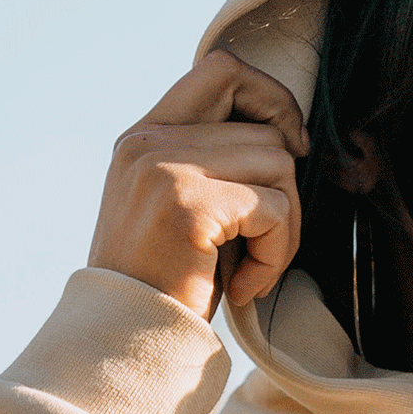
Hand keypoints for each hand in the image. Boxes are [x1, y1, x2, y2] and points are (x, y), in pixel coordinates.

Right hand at [88, 51, 310, 318]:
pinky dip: (275, 255)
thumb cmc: (163, 288)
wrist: (122, 344)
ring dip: (283, 229)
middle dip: (286, 188)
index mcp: (143, 136)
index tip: (291, 148)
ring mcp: (165, 168)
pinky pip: (275, 208)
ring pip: (279, 165)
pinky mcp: (189, 204)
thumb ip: (214, 164)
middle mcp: (148, 142)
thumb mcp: (180, 209)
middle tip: (269, 236)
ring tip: (251, 269)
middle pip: (266, 127)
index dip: (272, 99)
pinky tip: (244, 287)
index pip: (221, 69)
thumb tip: (291, 139)